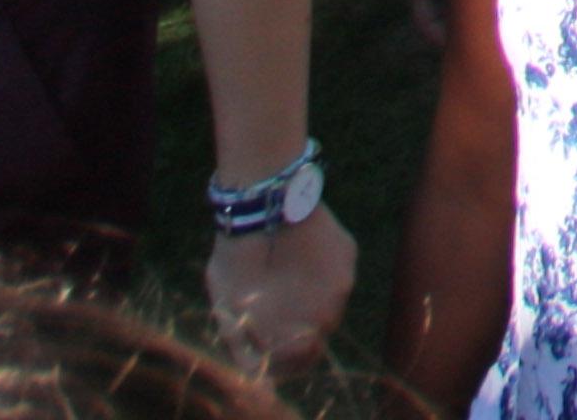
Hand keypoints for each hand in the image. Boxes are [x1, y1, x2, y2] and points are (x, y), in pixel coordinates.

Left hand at [206, 209, 354, 374]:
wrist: (262, 199)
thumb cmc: (238, 258)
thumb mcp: (229, 310)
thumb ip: (243, 348)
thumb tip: (256, 378)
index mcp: (307, 328)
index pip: (304, 361)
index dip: (281, 360)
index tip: (262, 347)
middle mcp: (334, 308)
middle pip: (316, 331)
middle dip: (293, 328)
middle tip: (267, 312)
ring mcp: (345, 277)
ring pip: (327, 300)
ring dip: (306, 298)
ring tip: (281, 280)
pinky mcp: (348, 250)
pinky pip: (333, 272)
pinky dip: (316, 271)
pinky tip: (295, 257)